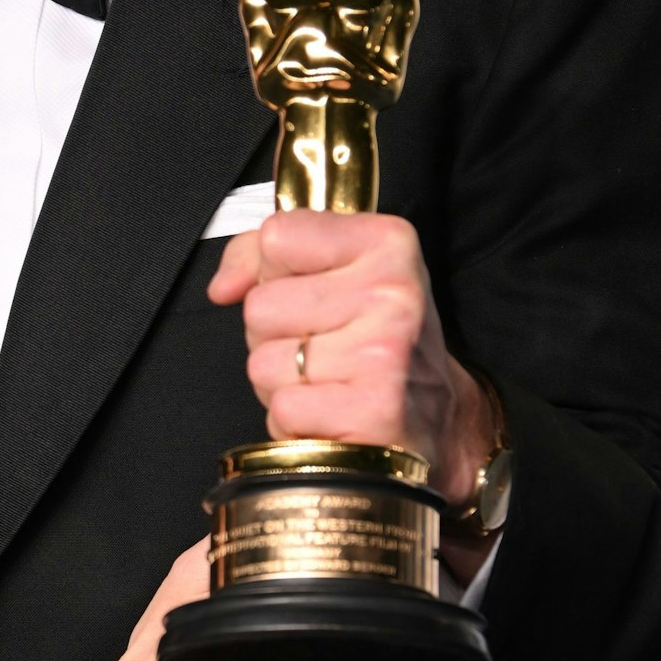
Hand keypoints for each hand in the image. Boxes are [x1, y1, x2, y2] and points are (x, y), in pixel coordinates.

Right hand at [77, 539, 475, 660]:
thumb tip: (230, 516)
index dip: (385, 579)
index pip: (351, 604)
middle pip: (375, 641)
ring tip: (458, 638)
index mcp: (282, 641)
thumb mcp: (182, 595)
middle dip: (405, 614)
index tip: (407, 554)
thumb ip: (215, 555)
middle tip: (431, 586)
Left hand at [208, 210, 493, 511]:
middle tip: (326, 349)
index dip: (277, 274)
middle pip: (260, 307)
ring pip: (263, 363)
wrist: (438, 422)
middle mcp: (391, 291)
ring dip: (285, 384)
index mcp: (385, 242)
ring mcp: (384, 351)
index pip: (276, 237)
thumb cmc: (374, 342)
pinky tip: (335, 416)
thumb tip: (222, 287)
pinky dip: (298, 423)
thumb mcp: (332, 273)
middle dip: (277, 336)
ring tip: (331, 383)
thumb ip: (261, 255)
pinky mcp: (374, 410)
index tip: (317, 292)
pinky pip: (284, 409)